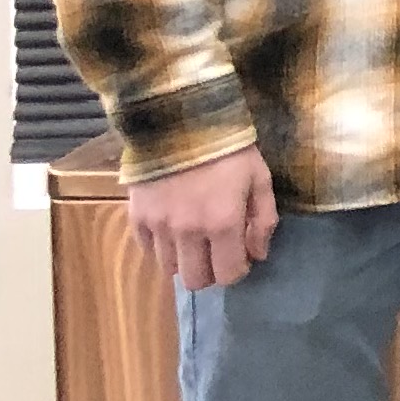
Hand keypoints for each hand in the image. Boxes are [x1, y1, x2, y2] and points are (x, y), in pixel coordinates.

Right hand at [127, 146, 278, 291]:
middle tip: (217, 252)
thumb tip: (258, 255)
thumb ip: (263, 220)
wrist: (181, 120)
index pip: (227, 274)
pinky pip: (146, 249)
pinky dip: (161, 246)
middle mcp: (187, 232)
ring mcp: (158, 226)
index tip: (240, 256)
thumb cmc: (230, 149)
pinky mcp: (136, 216)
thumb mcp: (260, 179)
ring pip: (169, 269)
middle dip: (210, 272)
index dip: (237, 270)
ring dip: (185, 260)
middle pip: (194, 280)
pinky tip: (173, 229)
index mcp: (222, 224)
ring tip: (195, 239)